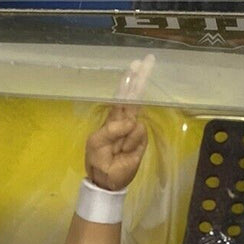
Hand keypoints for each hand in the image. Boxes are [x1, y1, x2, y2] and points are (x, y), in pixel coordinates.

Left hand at [84, 54, 152, 190]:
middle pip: (134, 96)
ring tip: (118, 150)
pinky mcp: (141, 142)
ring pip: (136, 115)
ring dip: (125, 134)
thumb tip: (132, 122)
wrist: (106, 182)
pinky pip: (137, 133)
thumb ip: (111, 130)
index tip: (136, 65)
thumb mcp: (96, 144)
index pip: (121, 96)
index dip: (128, 82)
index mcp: (111, 120)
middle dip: (140, 79)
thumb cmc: (98, 161)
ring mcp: (134, 131)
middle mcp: (125, 122)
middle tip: (147, 61)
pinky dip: (130, 142)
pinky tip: (124, 152)